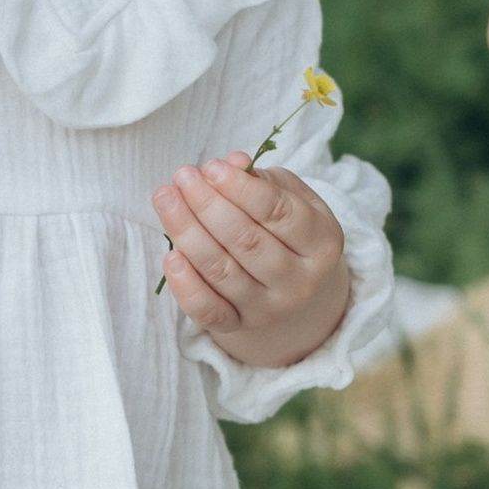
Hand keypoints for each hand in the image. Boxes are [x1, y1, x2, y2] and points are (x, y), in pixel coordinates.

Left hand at [153, 155, 350, 370]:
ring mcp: (270, 309)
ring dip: (187, 232)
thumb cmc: (285, 228)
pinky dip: (186, 286)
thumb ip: (261, 178)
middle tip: (183, 177)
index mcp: (322, 243)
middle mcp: (300, 282)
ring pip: (222, 272)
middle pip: (247, 242)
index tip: (211, 167)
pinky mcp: (239, 325)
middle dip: (208, 205)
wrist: (291, 284)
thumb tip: (233, 163)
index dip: (241, 188)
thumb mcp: (288, 196)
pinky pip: (208, 311)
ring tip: (166, 199)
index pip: (280, 213)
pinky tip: (170, 255)